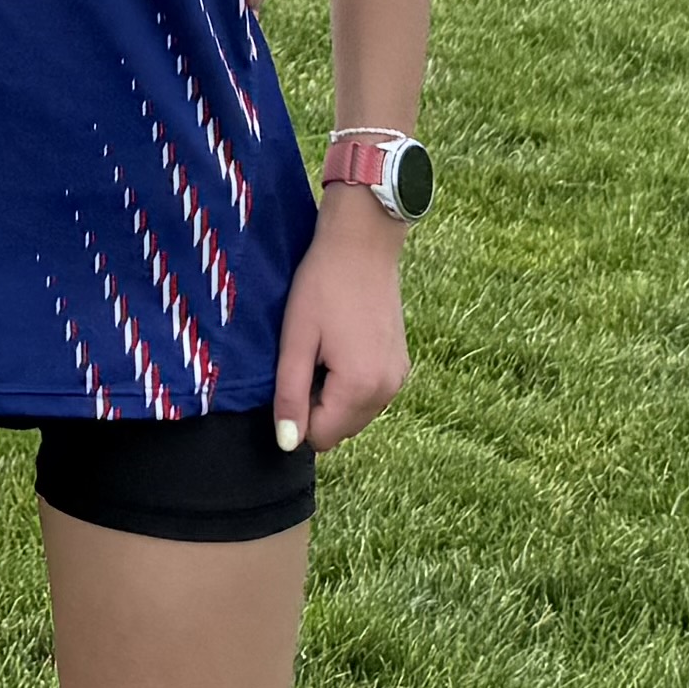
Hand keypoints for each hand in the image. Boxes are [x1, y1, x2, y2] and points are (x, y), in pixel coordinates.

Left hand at [266, 195, 410, 455]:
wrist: (363, 244)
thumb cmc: (322, 286)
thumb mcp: (296, 339)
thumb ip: (290, 396)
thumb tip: (287, 444)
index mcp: (361, 388)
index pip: (320, 437)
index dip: (296, 414)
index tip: (290, 374)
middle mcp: (387, 391)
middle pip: (340, 430)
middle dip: (315, 407)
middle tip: (306, 358)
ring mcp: (398, 379)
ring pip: (354, 414)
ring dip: (332, 396)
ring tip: (323, 350)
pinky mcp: (400, 365)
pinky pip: (369, 395)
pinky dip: (350, 384)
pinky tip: (340, 347)